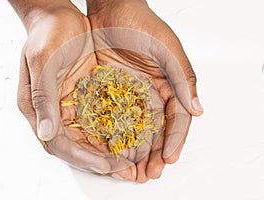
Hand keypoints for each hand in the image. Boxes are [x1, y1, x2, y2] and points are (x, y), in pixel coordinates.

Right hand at [14, 0, 133, 173]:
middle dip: (98, 159)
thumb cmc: (47, 33)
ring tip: (130, 159)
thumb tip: (45, 133)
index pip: (58, 142)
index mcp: (37, 105)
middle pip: (75, 144)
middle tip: (124, 169)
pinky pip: (98, 117)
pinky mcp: (83, 94)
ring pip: (88, 134)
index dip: (82, 157)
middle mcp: (52, 109)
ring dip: (107, 148)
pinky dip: (112, 129)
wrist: (58, 14)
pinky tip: (128, 135)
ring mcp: (68, 102)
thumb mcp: (44, 62)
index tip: (106, 165)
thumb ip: (44, 98)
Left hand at [86, 0, 203, 181]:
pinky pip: (113, 119)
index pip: (176, 119)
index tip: (169, 158)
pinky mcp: (110, 93)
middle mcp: (151, 93)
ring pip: (135, 129)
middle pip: (156, 130)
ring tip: (133, 171)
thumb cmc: (141, 25)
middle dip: (154, 153)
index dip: (174, 140)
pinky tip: (112, 152)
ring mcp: (130, 95)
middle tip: (150, 173)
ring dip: (135, 151)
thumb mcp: (167, 49)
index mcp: (169, 85)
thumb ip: (182, 78)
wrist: (110, 11)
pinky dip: (114, 137)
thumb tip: (197, 110)